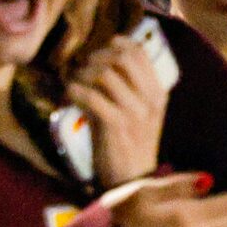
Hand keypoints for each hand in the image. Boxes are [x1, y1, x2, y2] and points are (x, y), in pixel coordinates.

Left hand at [66, 35, 170, 188]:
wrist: (132, 182)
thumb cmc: (127, 146)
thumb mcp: (132, 113)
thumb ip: (122, 88)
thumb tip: (95, 61)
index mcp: (157, 94)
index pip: (139, 53)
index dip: (116, 44)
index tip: (100, 51)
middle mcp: (150, 100)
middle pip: (122, 57)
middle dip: (97, 57)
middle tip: (83, 69)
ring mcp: (135, 112)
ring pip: (105, 74)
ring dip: (82, 75)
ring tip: (74, 85)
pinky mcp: (116, 125)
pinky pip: (90, 95)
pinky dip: (74, 91)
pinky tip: (69, 97)